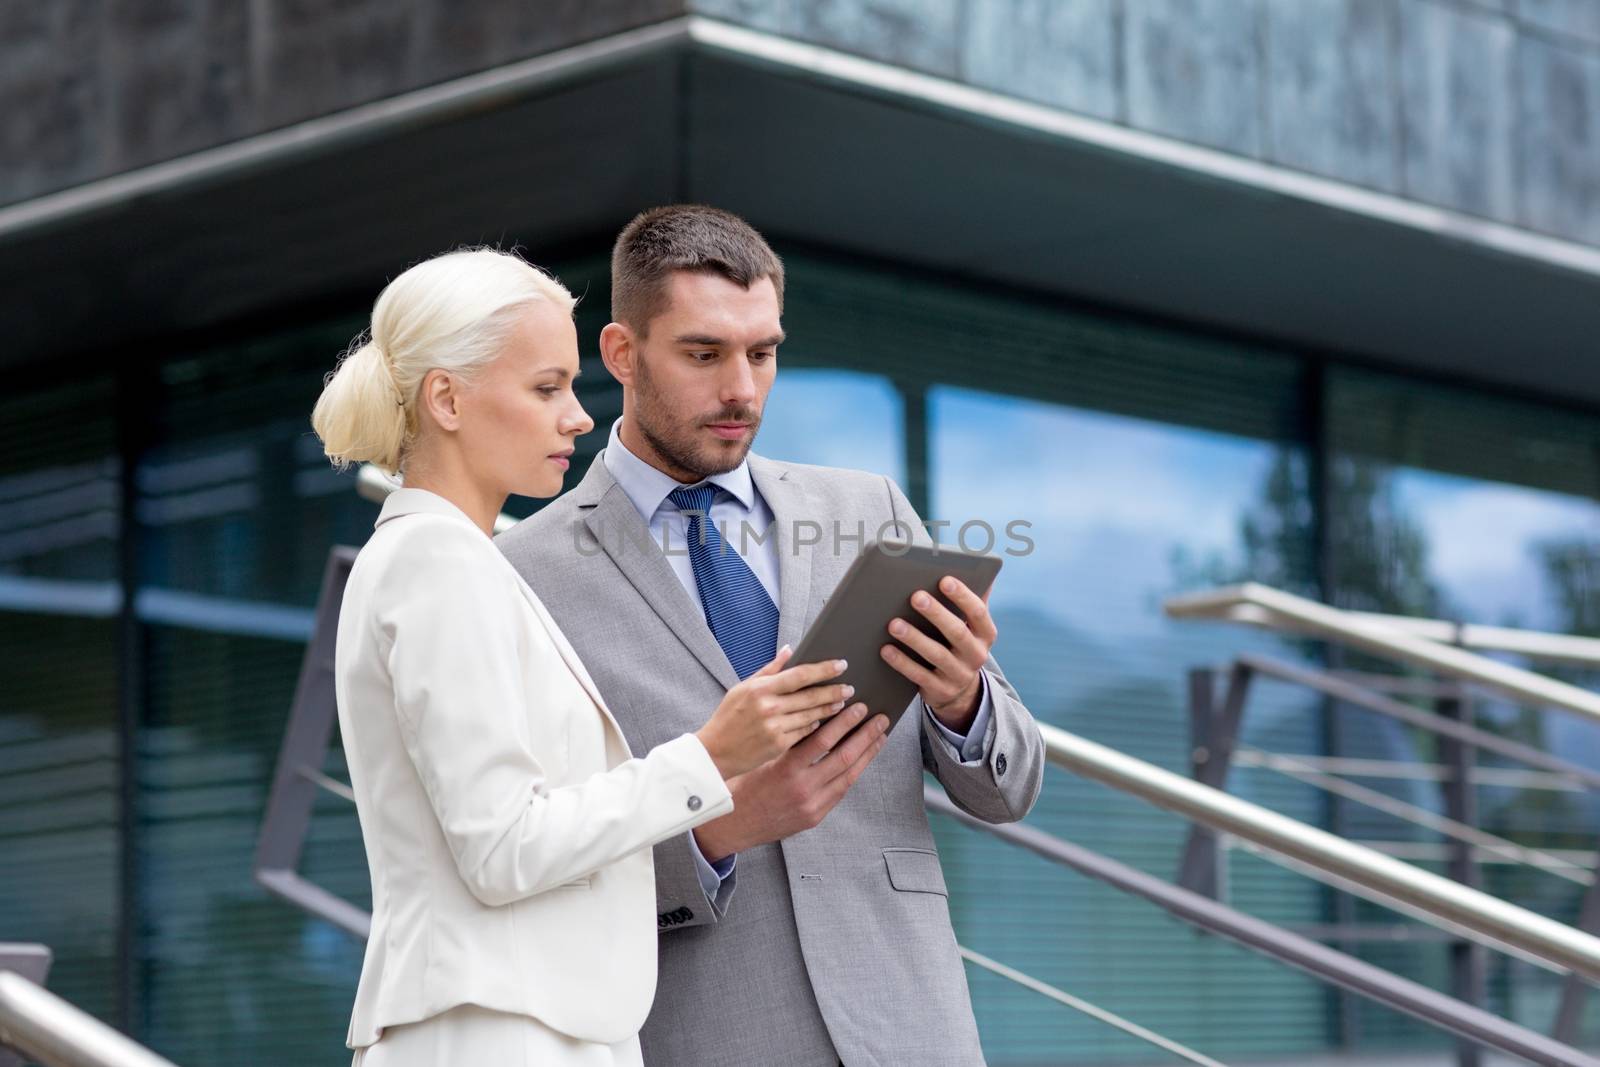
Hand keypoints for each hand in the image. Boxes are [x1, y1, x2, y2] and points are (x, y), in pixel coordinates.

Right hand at [691, 701, 890, 862]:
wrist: (734, 825)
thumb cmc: (745, 784)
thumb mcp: (763, 758)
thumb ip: (789, 740)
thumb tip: (815, 715)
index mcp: (786, 769)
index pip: (823, 741)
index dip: (845, 722)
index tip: (859, 708)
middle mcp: (803, 789)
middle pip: (844, 758)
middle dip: (866, 736)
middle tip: (881, 719)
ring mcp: (812, 806)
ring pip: (849, 776)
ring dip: (867, 754)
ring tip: (880, 737)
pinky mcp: (815, 817)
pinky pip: (841, 791)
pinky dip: (854, 772)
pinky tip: (863, 759)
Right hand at [695, 646, 855, 778]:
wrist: (715, 752)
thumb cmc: (728, 717)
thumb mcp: (742, 687)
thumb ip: (769, 669)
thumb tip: (789, 650)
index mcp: (760, 688)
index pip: (800, 674)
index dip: (824, 669)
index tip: (841, 665)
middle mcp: (769, 707)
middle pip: (811, 696)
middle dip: (834, 691)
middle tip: (850, 687)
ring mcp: (775, 727)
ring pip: (812, 715)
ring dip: (829, 708)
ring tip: (841, 702)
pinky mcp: (779, 745)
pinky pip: (805, 732)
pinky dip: (815, 725)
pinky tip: (823, 720)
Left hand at [880, 576, 996, 732]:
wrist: (960, 692)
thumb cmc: (959, 645)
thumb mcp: (970, 626)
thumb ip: (972, 600)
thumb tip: (982, 571)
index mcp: (986, 634)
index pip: (977, 612)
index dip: (962, 596)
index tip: (944, 579)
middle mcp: (977, 655)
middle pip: (957, 632)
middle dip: (936, 613)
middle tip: (915, 596)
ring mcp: (959, 675)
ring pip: (936, 655)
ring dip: (914, 638)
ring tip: (893, 623)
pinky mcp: (940, 690)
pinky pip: (919, 676)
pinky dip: (902, 662)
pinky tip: (885, 649)